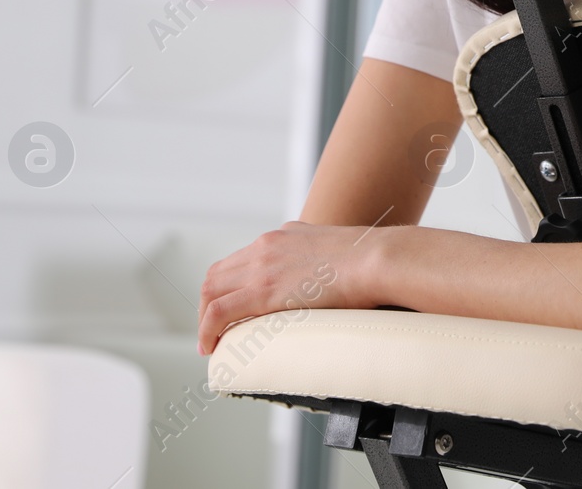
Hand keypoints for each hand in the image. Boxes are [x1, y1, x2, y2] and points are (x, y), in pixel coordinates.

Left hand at [197, 221, 376, 354]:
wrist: (377, 259)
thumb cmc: (372, 262)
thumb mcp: (340, 250)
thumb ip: (324, 260)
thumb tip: (333, 279)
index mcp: (285, 235)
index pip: (242, 258)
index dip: (229, 285)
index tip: (232, 307)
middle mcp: (267, 245)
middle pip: (218, 273)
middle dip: (209, 302)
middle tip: (214, 328)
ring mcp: (262, 266)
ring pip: (210, 290)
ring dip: (204, 317)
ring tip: (210, 341)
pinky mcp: (263, 290)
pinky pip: (218, 312)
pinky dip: (207, 330)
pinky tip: (210, 346)